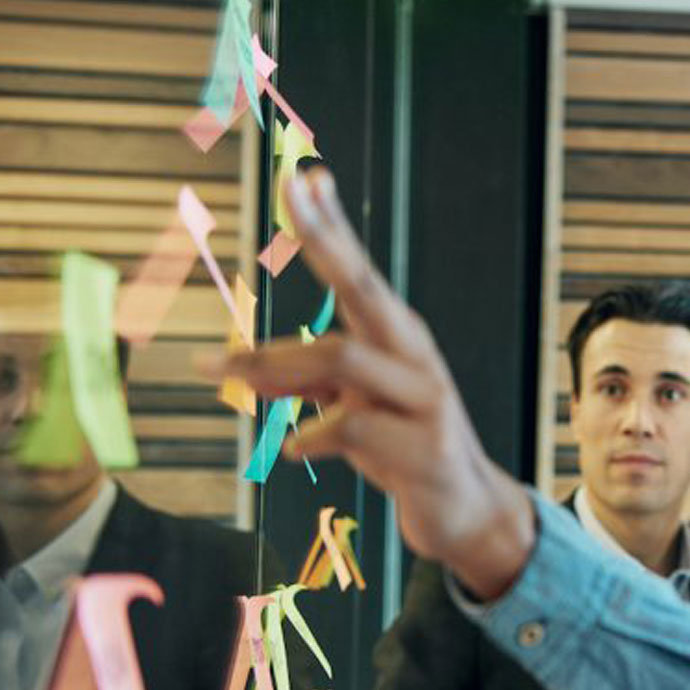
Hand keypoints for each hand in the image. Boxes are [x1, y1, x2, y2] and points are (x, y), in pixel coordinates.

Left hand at [217, 169, 534, 599]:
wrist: (468, 512)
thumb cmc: (406, 450)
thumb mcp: (352, 408)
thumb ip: (309, 383)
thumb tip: (247, 365)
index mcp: (398, 341)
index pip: (359, 273)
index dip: (330, 225)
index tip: (303, 177)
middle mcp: (415, 357)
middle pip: (364, 288)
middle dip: (326, 238)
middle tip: (291, 192)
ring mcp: (424, 400)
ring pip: (342, 358)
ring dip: (274, 362)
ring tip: (222, 372)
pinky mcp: (422, 448)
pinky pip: (350, 426)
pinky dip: (312, 434)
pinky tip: (293, 449)